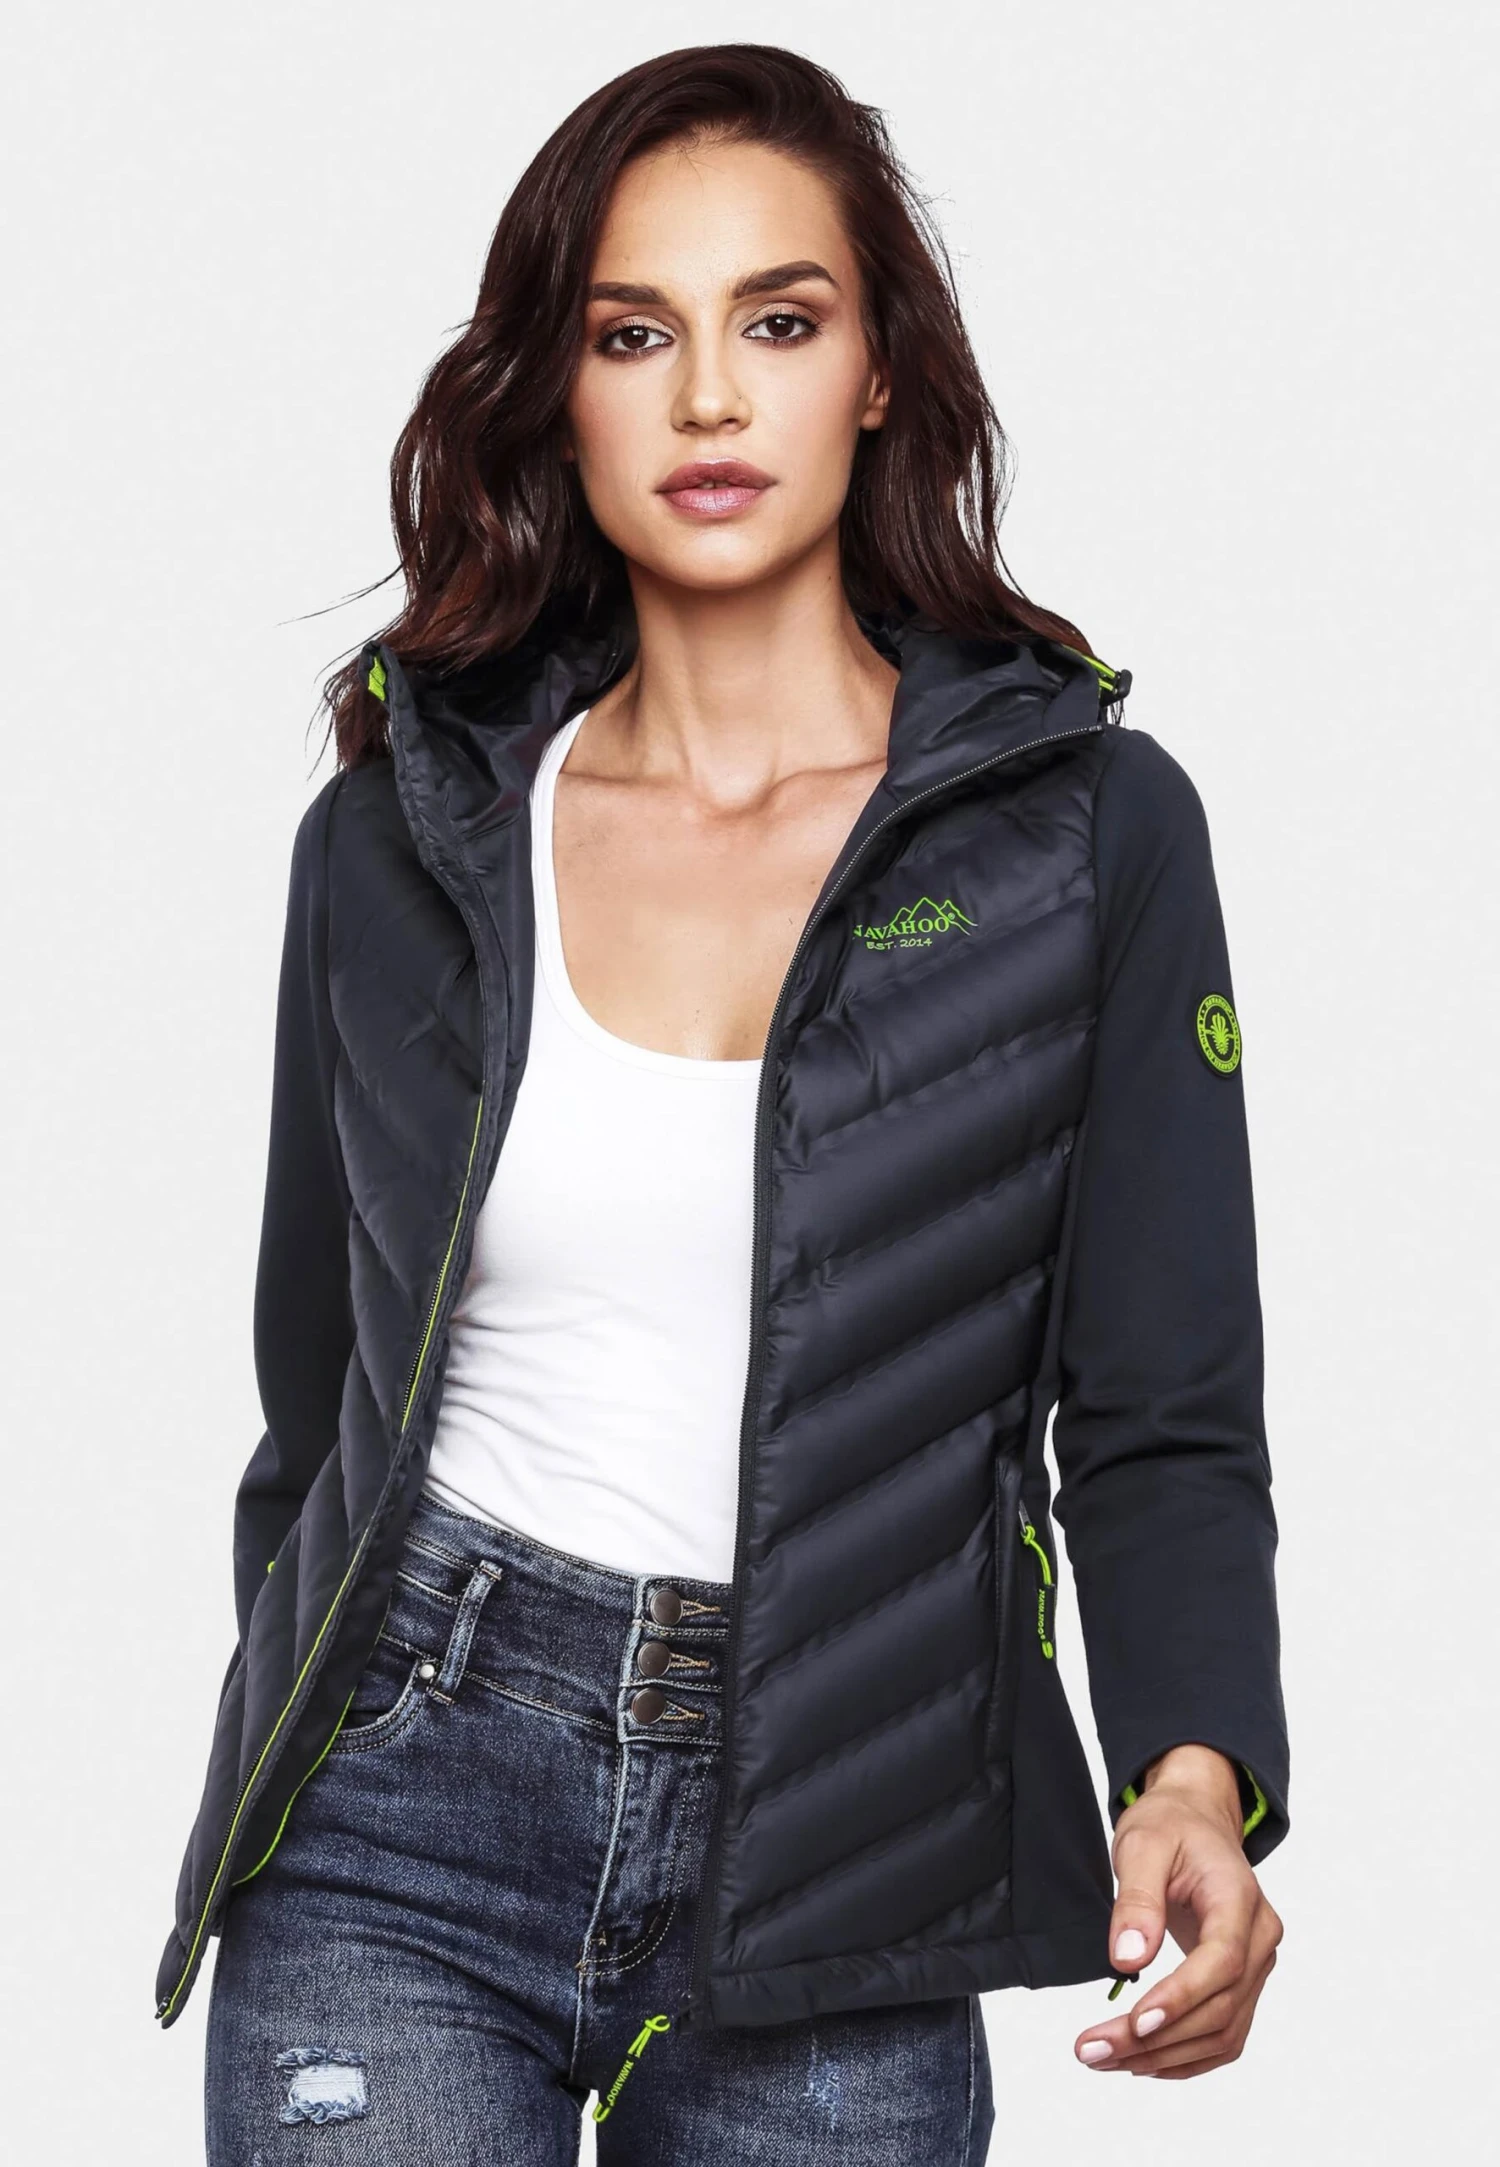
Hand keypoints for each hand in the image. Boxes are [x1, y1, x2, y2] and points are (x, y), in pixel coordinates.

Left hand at [1072, 1743, 1282, 2078]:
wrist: (1195, 1819)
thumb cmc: (1170, 1825)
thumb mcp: (1143, 1843)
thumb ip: (1137, 1898)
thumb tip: (1126, 1960)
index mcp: (1240, 1898)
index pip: (1222, 1960)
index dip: (1183, 1997)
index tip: (1137, 2023)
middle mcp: (1259, 1938)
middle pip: (1220, 2007)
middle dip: (1157, 2038)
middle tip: (1092, 2049)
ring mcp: (1255, 1965)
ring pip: (1221, 2031)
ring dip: (1164, 2056)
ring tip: (1103, 2059)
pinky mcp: (1241, 1985)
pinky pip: (1222, 2035)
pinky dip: (1184, 2057)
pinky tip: (1140, 2062)